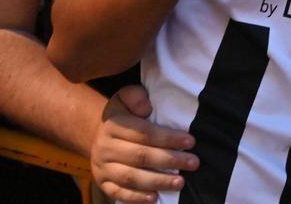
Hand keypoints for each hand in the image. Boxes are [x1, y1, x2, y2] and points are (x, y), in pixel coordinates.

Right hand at [92, 85, 198, 202]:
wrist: (97, 133)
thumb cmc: (122, 115)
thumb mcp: (125, 97)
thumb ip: (135, 97)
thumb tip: (147, 108)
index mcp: (113, 124)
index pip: (144, 132)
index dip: (168, 138)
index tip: (190, 142)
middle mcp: (105, 146)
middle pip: (140, 156)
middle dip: (169, 160)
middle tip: (194, 163)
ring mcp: (102, 167)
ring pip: (131, 177)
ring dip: (158, 181)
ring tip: (180, 182)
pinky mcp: (102, 183)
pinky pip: (118, 193)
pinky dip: (136, 197)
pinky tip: (155, 197)